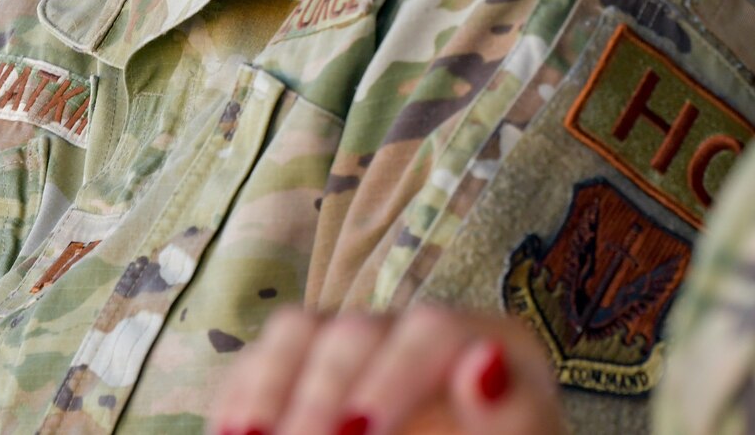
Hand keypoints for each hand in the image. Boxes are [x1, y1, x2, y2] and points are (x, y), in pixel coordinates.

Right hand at [213, 306, 566, 434]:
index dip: (391, 380)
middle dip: (319, 398)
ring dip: (266, 389)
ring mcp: (364, 345)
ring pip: (299, 333)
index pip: (433, 331)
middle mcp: (420, 330)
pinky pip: (266, 360)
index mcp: (488, 341)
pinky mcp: (315, 369)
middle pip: (356, 333)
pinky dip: (243, 395)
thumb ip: (511, 414)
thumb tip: (486, 365)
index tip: (360, 434)